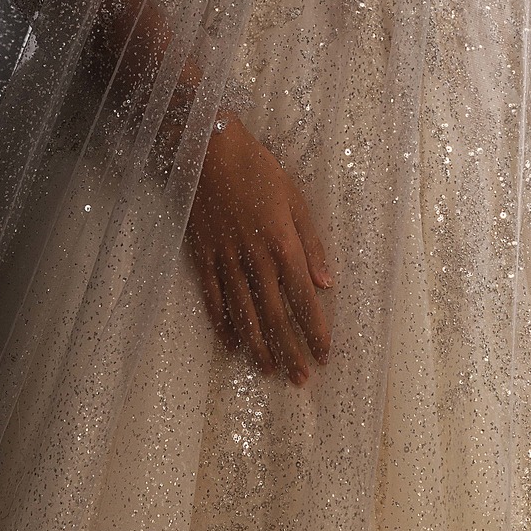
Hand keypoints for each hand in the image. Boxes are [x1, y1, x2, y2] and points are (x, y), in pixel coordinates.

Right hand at [186, 117, 332, 383]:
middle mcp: (255, 259)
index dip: (315, 329)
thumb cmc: (258, 169)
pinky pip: (214, 299)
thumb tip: (327, 283)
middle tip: (301, 379)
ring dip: (259, 345)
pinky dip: (223, 324)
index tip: (325, 354)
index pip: (304, 298)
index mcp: (283, 244)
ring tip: (270, 370)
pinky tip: (232, 344)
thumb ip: (312, 244)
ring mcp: (226, 261)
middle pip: (276, 314)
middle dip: (291, 349)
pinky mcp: (203, 257)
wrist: (209, 151)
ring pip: (245, 314)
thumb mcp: (295, 199)